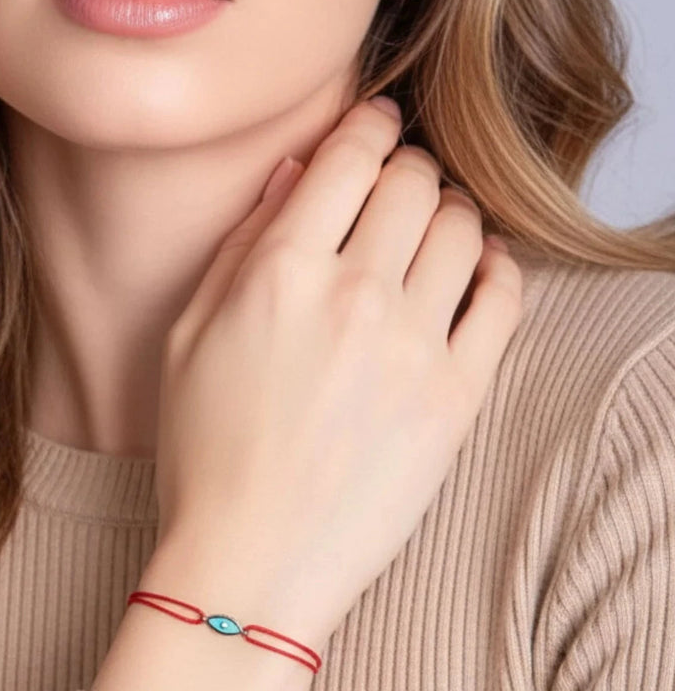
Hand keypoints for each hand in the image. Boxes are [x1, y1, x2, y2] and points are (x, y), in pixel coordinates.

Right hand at [150, 96, 523, 651]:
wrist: (248, 566)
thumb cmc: (203, 456)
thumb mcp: (187, 340)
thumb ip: (241, 247)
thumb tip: (296, 174)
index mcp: (277, 275)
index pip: (347, 157)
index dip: (367, 124)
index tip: (374, 125)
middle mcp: (352, 298)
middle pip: (413, 182)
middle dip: (408, 168)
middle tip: (398, 185)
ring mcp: (412, 348)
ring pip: (463, 230)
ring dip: (450, 214)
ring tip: (433, 232)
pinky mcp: (455, 400)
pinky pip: (503, 300)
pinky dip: (496, 268)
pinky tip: (476, 271)